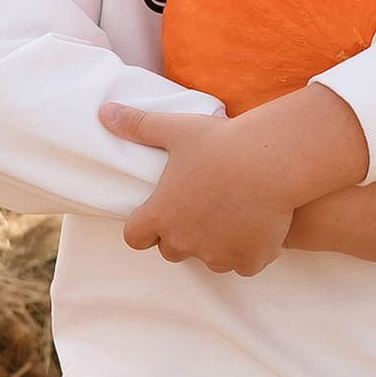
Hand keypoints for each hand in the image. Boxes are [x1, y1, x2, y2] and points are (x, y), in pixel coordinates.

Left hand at [100, 84, 369, 273]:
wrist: (271, 161)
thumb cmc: (220, 143)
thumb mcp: (175, 130)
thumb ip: (138, 126)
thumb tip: (104, 112)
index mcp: (160, 215)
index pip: (136, 238)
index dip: (146, 227)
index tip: (161, 212)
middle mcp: (184, 242)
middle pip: (173, 251)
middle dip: (183, 235)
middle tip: (203, 208)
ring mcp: (217, 255)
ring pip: (211, 259)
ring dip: (217, 244)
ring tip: (235, 213)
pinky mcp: (248, 261)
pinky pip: (243, 264)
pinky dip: (249, 251)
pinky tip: (259, 226)